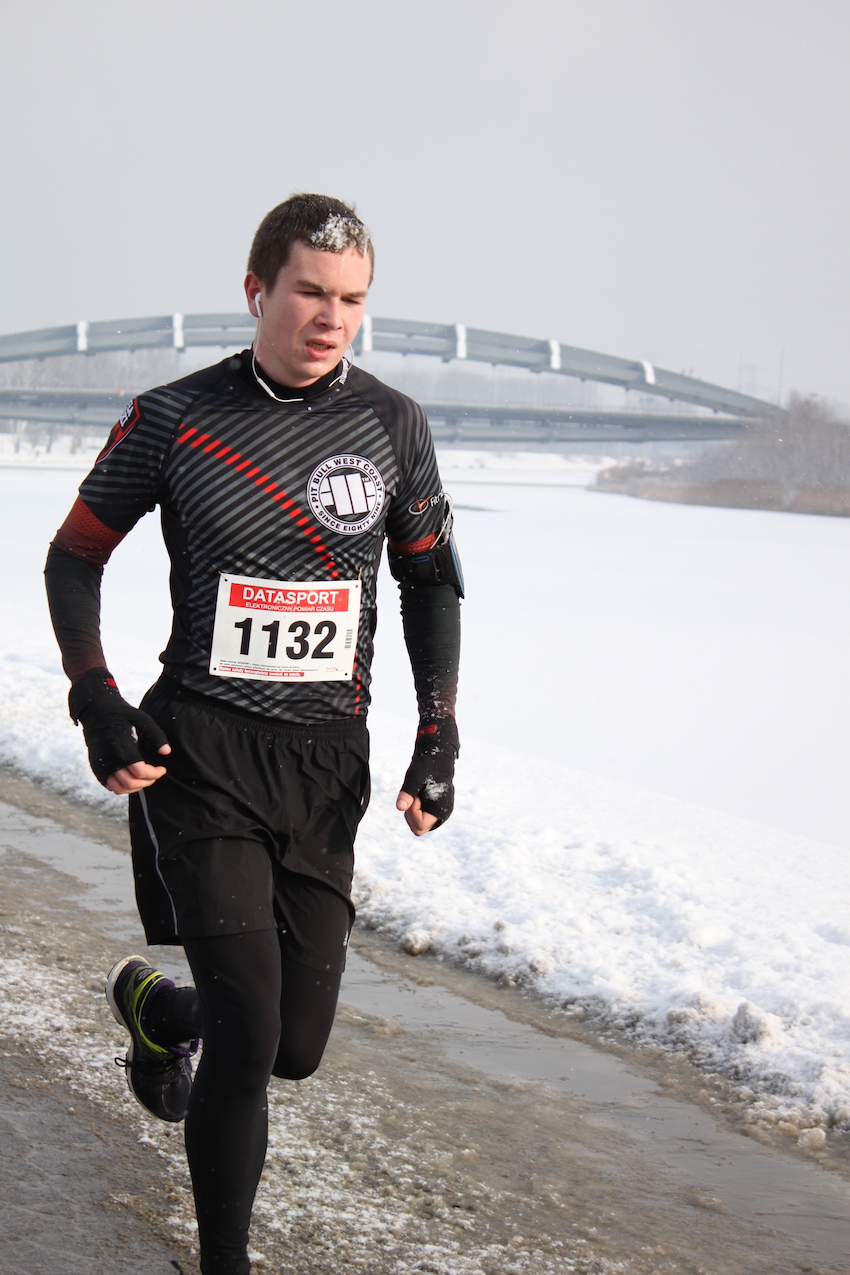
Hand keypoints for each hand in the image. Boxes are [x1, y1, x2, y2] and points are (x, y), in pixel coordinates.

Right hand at [69, 667, 170, 788]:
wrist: (97, 712)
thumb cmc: (123, 715)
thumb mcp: (143, 720)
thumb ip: (156, 737)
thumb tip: (166, 752)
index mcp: (122, 748)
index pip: (140, 772)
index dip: (155, 774)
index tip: (162, 769)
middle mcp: (110, 760)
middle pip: (131, 783)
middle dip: (148, 782)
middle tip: (155, 775)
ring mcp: (101, 765)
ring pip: (119, 788)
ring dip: (135, 787)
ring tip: (144, 779)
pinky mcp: (96, 767)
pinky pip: (110, 786)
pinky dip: (123, 787)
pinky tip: (132, 778)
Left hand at [400, 716, 458, 830]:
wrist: (437, 754)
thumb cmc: (426, 764)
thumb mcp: (414, 777)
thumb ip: (407, 793)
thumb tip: (399, 808)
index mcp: (441, 809)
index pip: (420, 825)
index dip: (412, 811)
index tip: (416, 794)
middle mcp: (443, 814)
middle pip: (418, 828)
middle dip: (412, 814)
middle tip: (415, 795)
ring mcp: (441, 813)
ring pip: (418, 825)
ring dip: (413, 812)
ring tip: (418, 793)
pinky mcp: (437, 809)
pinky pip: (421, 818)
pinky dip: (416, 810)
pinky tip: (419, 795)